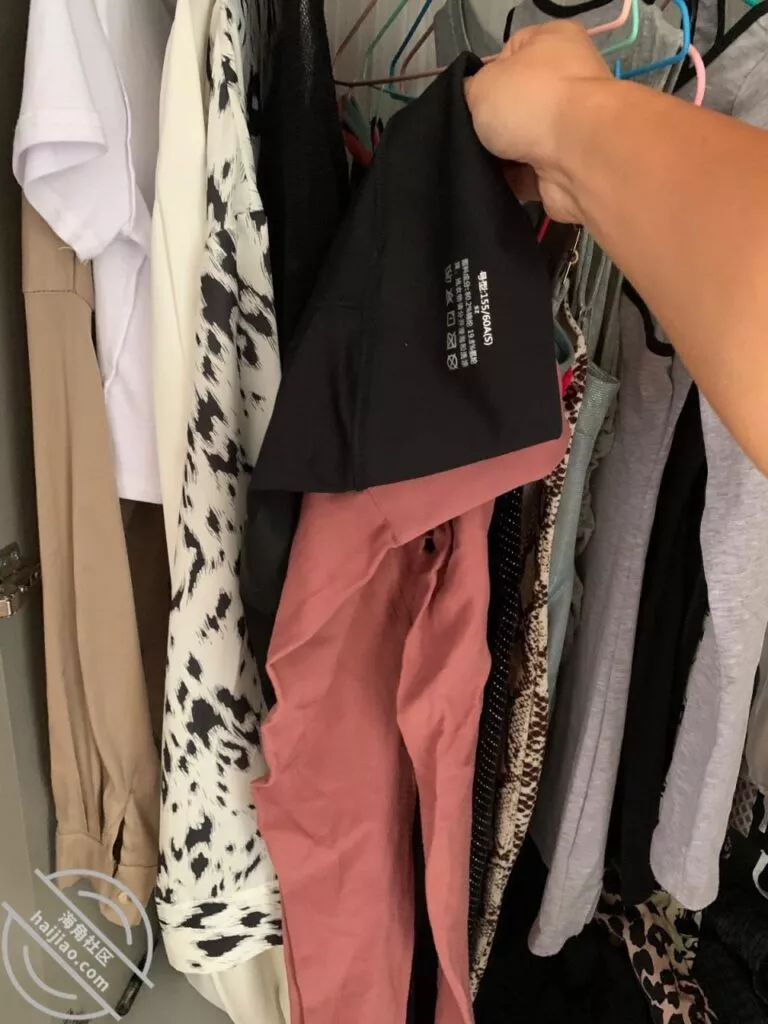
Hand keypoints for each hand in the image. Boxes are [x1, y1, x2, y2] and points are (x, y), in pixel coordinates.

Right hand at [465, 22, 613, 223]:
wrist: (578, 156)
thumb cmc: (531, 101)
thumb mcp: (483, 82)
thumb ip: (471, 90)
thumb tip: (472, 100)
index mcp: (553, 43)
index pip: (511, 54)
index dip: (485, 77)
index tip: (470, 98)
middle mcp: (567, 82)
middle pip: (515, 104)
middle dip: (491, 123)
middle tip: (468, 134)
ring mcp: (570, 128)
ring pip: (520, 143)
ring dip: (498, 156)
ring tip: (476, 161)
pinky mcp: (567, 167)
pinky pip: (528, 175)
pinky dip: (510, 181)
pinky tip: (492, 183)